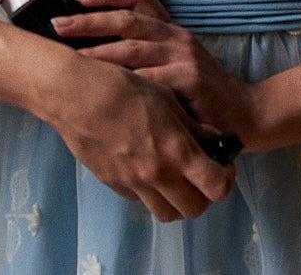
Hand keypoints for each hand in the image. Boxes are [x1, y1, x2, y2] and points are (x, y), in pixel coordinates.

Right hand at [41, 53, 233, 222]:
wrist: (74, 95)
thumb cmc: (122, 88)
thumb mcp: (166, 99)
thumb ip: (192, 126)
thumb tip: (212, 140)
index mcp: (175, 151)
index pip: (216, 187)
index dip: (226, 178)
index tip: (223, 163)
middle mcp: (156, 174)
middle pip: (194, 209)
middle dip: (204, 196)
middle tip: (202, 174)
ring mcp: (132, 182)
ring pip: (166, 212)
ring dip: (177, 200)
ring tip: (177, 175)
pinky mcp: (112, 183)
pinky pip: (140, 199)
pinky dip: (151, 191)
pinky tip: (148, 166)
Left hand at [53, 0, 260, 145]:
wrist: (244, 114)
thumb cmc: (201, 95)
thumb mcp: (175, 66)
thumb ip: (146, 56)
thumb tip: (94, 52)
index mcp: (171, 29)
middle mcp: (176, 36)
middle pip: (127, 20)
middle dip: (89, 22)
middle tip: (58, 24)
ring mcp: (184, 56)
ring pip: (132, 48)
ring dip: (98, 52)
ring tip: (70, 59)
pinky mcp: (189, 79)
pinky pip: (149, 79)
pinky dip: (124, 83)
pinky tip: (104, 90)